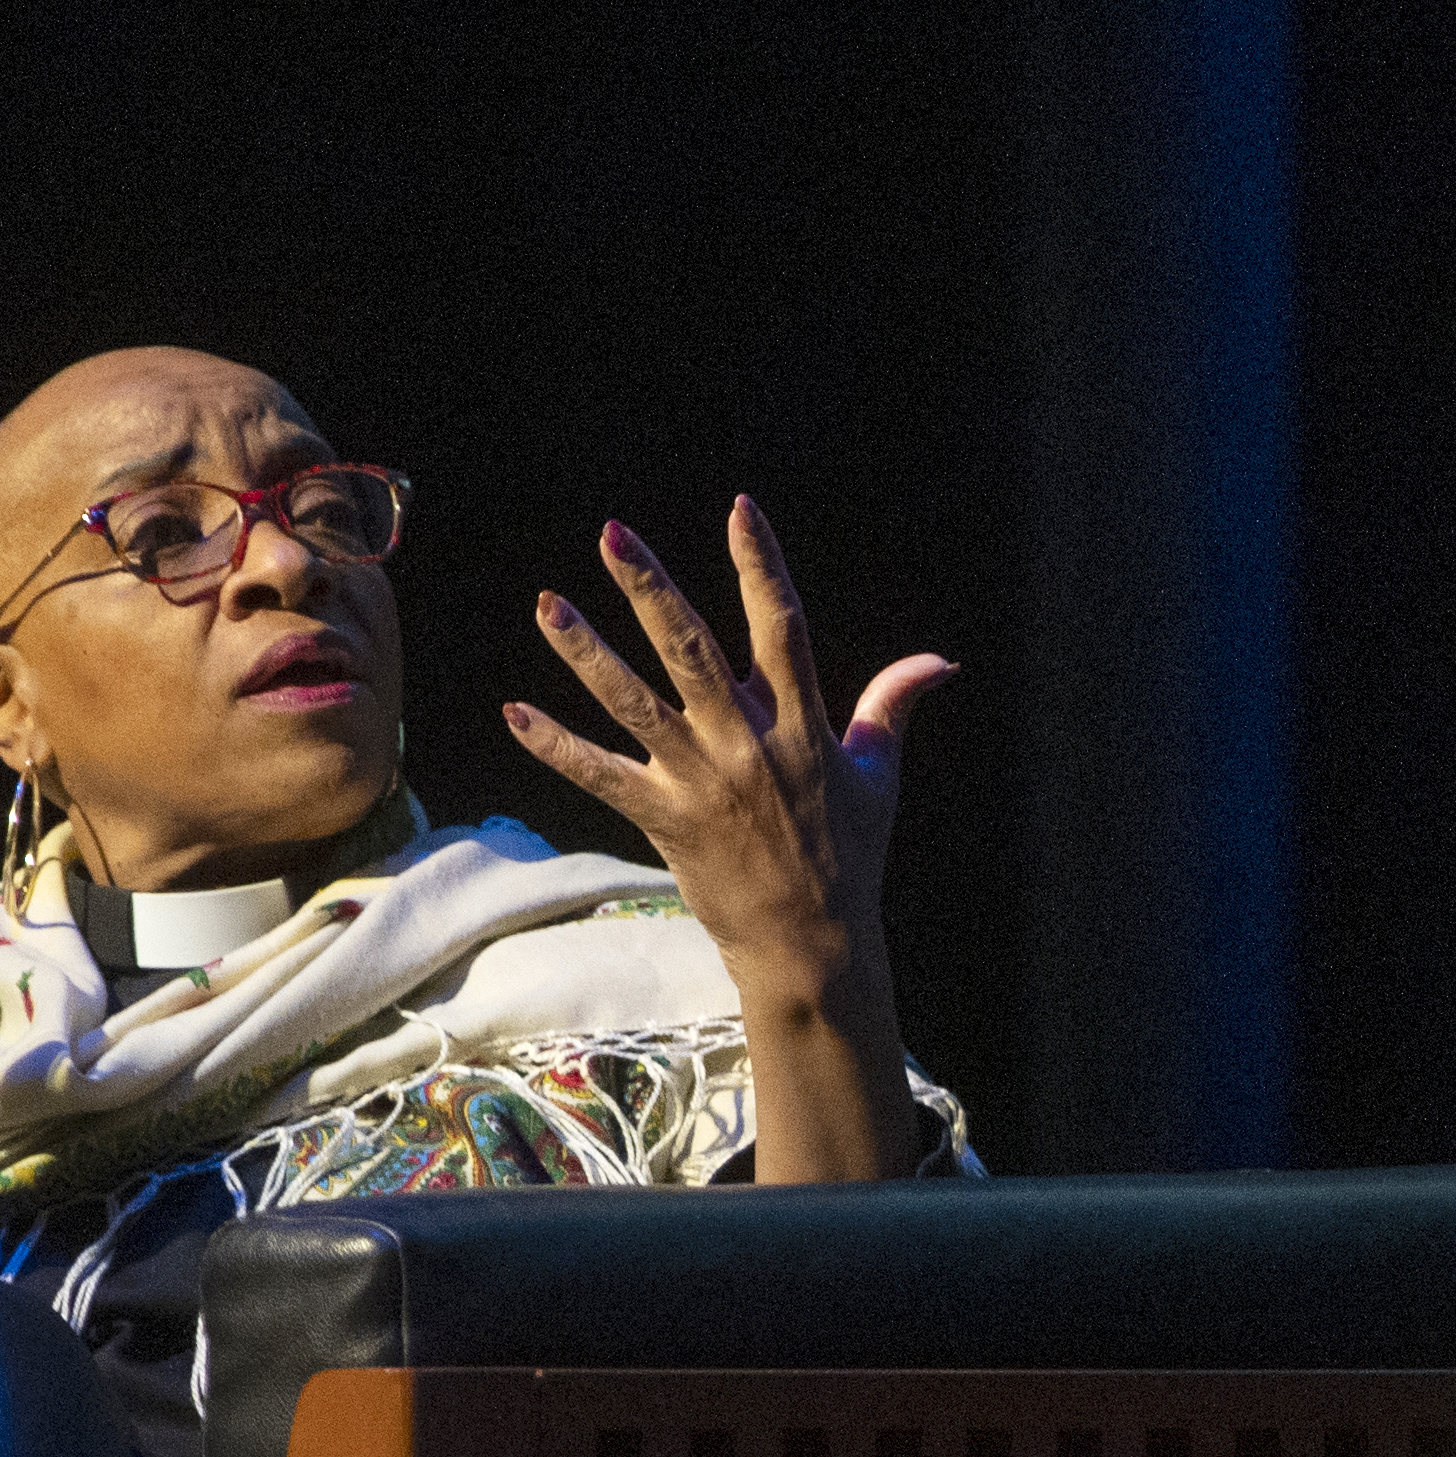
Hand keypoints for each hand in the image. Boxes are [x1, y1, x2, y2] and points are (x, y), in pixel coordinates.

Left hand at [504, 497, 948, 1017]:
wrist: (814, 947)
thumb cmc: (851, 860)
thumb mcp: (880, 778)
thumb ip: (894, 706)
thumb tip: (940, 661)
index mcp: (803, 725)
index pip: (782, 628)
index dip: (761, 565)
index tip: (740, 509)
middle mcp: (749, 745)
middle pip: (693, 651)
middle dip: (650, 589)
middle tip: (612, 534)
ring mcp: (703, 783)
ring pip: (636, 704)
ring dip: (587, 652)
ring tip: (547, 604)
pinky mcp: (667, 821)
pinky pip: (603, 777)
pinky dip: (559, 747)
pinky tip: (515, 713)